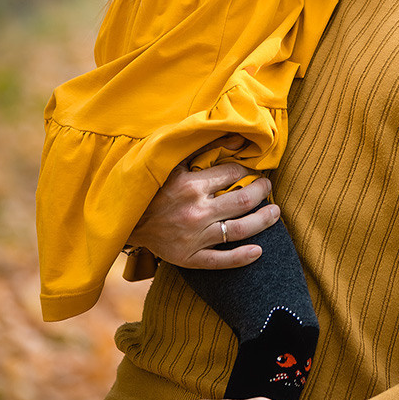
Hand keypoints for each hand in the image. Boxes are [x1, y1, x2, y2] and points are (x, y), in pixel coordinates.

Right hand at [127, 135, 278, 267]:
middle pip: (242, 202)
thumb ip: (203, 147)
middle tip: (268, 187)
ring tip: (274, 212)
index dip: (246, 171)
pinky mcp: (188, 258)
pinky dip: (241, 257)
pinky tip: (259, 251)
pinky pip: (220, 260)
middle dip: (261, 192)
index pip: (232, 175)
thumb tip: (238, 139)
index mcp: (191, 185)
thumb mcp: (172, 161)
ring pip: (238, 230)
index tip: (251, 171)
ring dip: (262, 221)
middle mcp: (195, 212)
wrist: (124, 221)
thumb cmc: (150, 188)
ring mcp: (193, 237)